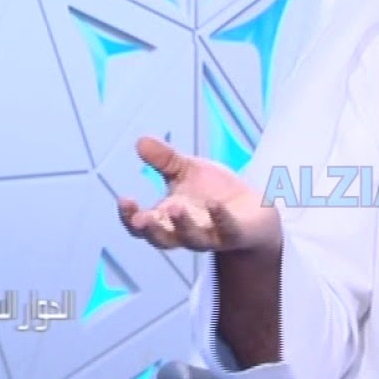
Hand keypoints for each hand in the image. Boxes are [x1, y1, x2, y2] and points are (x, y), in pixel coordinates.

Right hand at [117, 137, 279, 253]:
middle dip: (151, 229)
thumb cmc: (214, 193)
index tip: (125, 199)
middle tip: (142, 218)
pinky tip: (215, 204)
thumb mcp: (187, 171)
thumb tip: (141, 140)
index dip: (130, 217)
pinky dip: (220, 218)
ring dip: (182, 225)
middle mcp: (185, 233)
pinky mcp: (236, 235)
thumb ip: (165, 160)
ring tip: (174, 207)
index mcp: (167, 220)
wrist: (254, 213)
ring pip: (192, 238)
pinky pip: (227, 230)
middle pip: (162, 238)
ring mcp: (211, 236)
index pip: (141, 226)